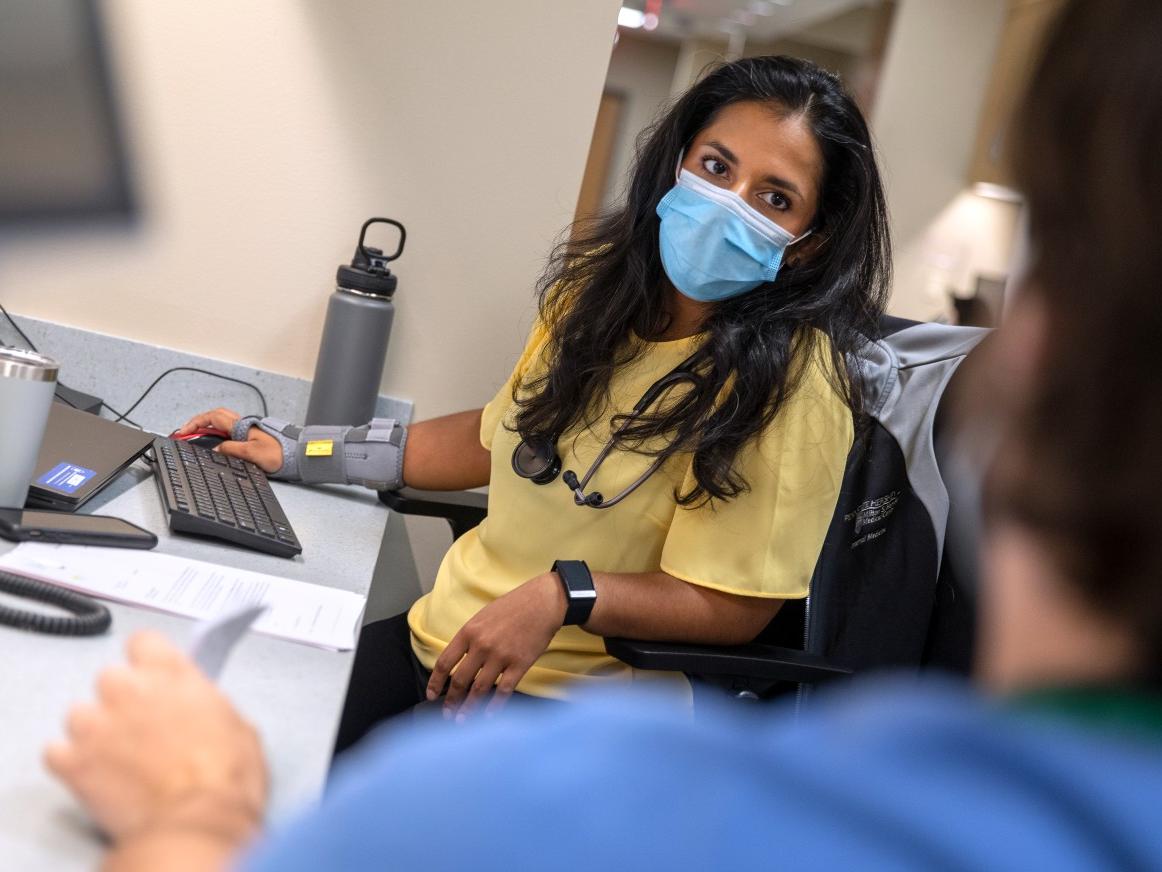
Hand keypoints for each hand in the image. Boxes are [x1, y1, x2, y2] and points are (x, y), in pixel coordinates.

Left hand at [45, 631, 268, 843]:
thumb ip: (207, 704)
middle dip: (121, 699)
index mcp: (173, 675)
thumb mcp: (238, 726)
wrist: (196, 824)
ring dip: (94, 731)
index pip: (144, 642)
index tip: (152, 676)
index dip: (148, 661)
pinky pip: (56, 752)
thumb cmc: (226, 779)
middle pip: (109, 678)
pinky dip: (71, 763)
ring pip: (78, 714)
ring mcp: (96, 725)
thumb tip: (201, 709)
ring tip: (116, 758)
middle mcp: (130, 690)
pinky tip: (95, 776)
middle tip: (140, 727)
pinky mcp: (73, 763)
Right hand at [177, 407, 282, 472]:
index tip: (183, 431)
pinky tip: (212, 444)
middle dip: (197, 423)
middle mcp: (242, 426)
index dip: (196, 423)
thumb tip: (214, 449)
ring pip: (221, 424)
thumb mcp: (251, 453)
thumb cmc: (279, 453)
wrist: (296, 457)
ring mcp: (245, 432)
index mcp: (241, 426)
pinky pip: (227, 433)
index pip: (212, 417)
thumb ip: (231, 449)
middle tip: (185, 433)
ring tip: (194, 438)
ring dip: (206, 428)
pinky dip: (215, 436)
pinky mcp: (249, 440)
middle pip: (214, 417)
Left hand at [427, 573, 565, 719]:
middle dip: (451, 701)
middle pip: (460, 680)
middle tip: (448, 714)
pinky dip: (495, 705)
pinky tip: (489, 715)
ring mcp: (501, 656)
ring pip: (479, 689)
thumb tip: (458, 661)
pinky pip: (504, 690)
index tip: (432, 695)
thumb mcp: (483, 616)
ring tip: (463, 720)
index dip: (435, 682)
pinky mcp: (520, 663)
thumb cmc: (513, 606)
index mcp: (469, 631)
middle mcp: (482, 645)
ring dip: (469, 708)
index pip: (444, 662)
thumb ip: (470, 637)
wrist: (543, 602)